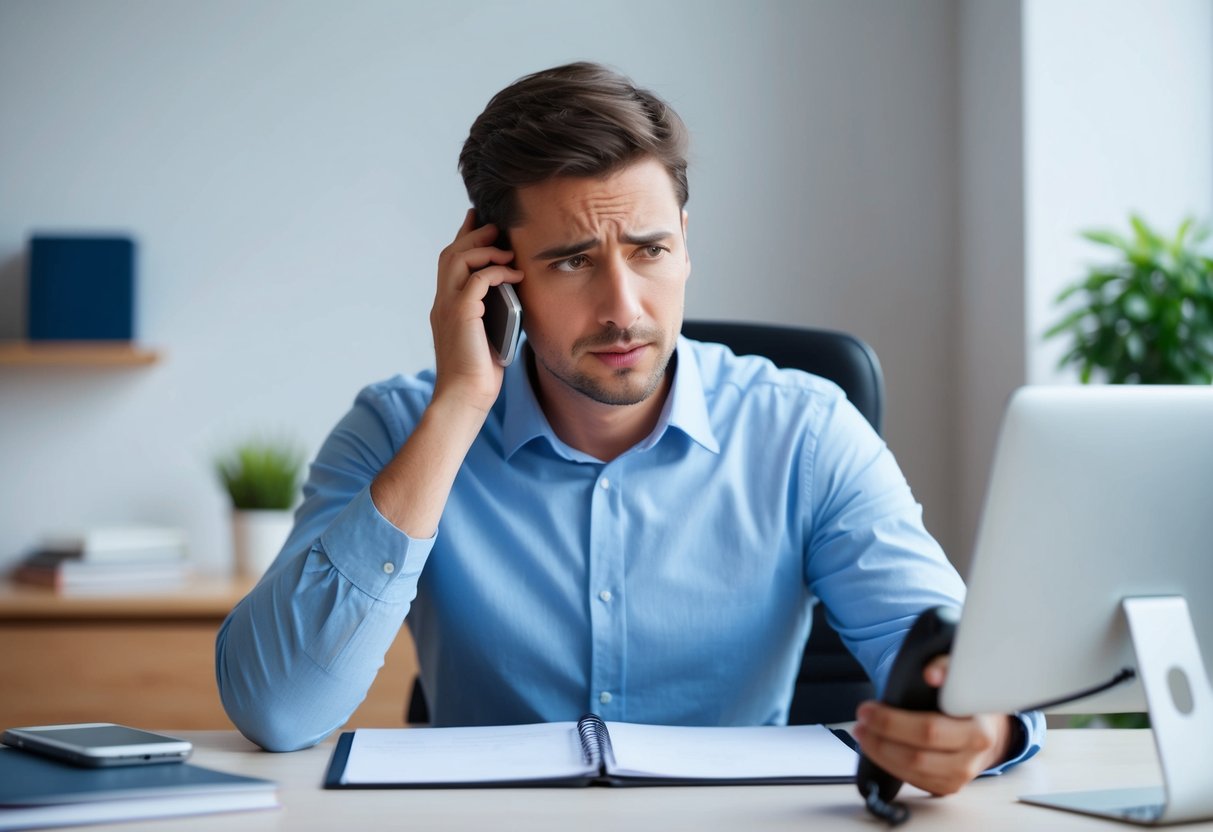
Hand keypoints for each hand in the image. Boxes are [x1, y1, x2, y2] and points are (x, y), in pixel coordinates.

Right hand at [430, 210, 522, 413]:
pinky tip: (514, 274)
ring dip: (483, 248)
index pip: (450, 264)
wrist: (464, 398)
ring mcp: (447, 307)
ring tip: (505, 248)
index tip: (478, 222)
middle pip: (451, 254)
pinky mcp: (460, 315)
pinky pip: (476, 279)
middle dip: (473, 234)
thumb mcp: (490, 335)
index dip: (463, 239)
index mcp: (446, 307)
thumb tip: (515, 294)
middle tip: (495, 226)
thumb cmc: (479, 375)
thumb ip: (495, 312)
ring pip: (458, 259)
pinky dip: (496, 271)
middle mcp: (442, 303)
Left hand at [852, 656, 1014, 795]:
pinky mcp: (948, 786)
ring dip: (879, 752)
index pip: (929, 729)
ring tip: (861, 731)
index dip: (893, 722)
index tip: (868, 708)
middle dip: (880, 736)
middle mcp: (972, 757)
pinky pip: (914, 781)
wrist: (985, 725)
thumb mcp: (962, 676)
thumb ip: (947, 665)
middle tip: (861, 717)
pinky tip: (875, 747)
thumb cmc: (966, 697)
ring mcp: (961, 776)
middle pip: (917, 755)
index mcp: (978, 728)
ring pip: (912, 771)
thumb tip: (930, 674)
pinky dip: (888, 764)